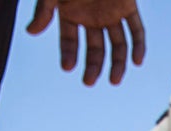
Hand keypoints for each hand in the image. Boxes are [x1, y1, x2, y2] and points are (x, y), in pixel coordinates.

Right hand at [26, 0, 145, 86]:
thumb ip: (44, 10)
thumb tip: (31, 32)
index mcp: (71, 13)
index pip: (70, 41)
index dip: (68, 54)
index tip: (67, 68)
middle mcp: (92, 16)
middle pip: (95, 48)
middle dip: (93, 65)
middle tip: (89, 82)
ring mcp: (111, 12)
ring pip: (117, 44)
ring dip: (117, 63)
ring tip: (114, 80)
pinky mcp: (128, 6)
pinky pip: (136, 30)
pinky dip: (138, 45)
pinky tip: (136, 62)